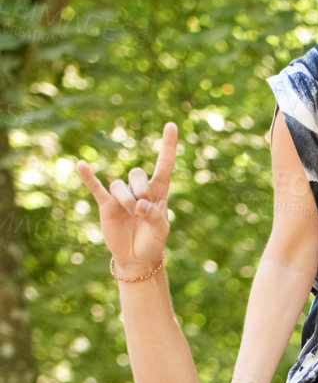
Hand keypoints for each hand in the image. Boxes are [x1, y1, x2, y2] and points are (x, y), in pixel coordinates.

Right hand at [77, 123, 177, 278]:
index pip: (164, 164)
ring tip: (131, 213)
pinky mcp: (106, 205)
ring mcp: (121, 196)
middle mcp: (139, 190)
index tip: (171, 125)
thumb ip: (154, 216)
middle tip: (142, 209)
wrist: (136, 257)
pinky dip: (89, 177)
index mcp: (159, 192)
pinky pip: (96, 187)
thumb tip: (139, 205)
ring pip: (119, 185)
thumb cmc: (153, 241)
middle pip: (137, 174)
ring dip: (125, 198)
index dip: (168, 146)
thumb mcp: (161, 231)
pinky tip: (81, 165)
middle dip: (140, 189)